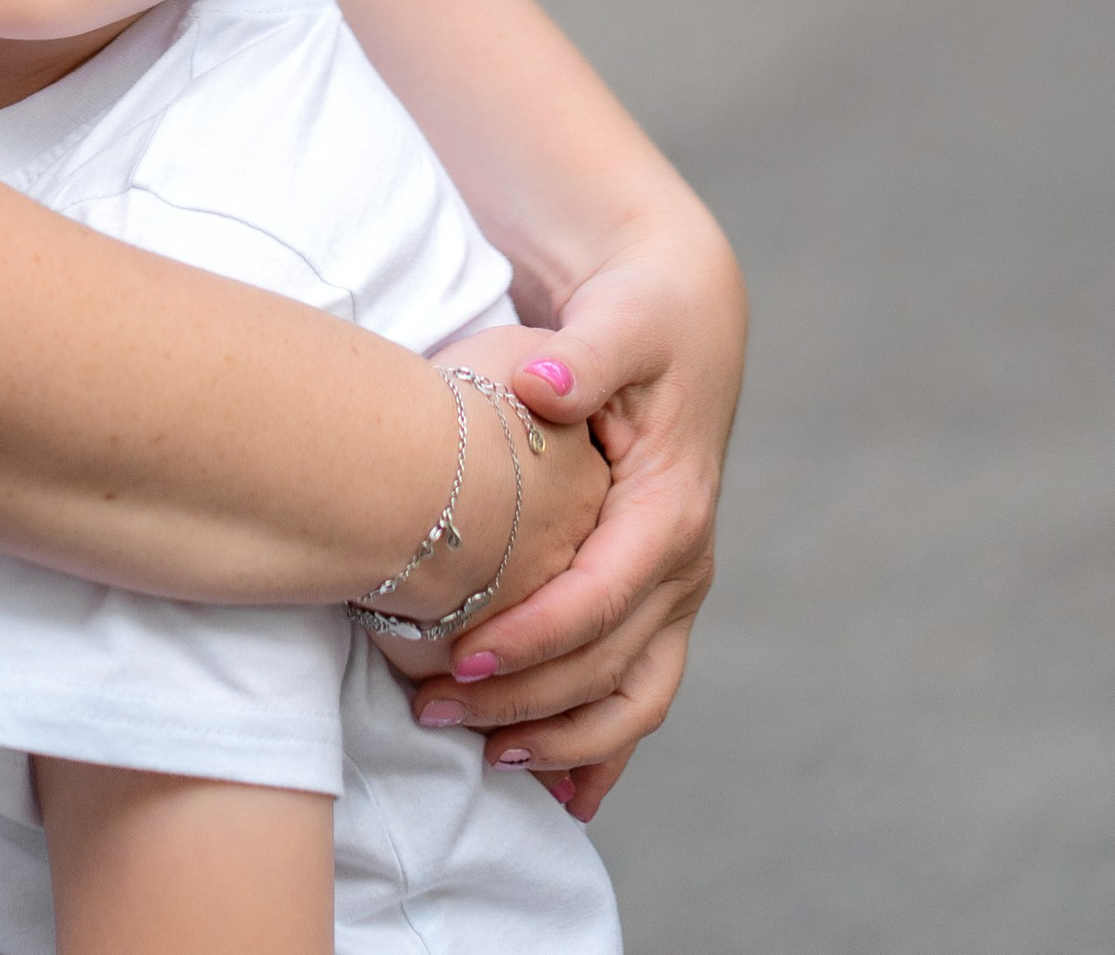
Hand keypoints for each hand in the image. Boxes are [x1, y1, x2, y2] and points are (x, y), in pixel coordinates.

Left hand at [378, 215, 745, 819]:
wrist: (683, 315)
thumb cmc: (639, 315)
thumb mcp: (617, 320)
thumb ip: (582, 356)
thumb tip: (542, 384)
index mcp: (671, 507)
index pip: (601, 598)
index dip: (535, 636)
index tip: (462, 659)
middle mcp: (683, 561)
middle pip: (610, 664)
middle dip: (525, 701)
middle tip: (431, 712)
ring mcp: (677, 587)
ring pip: (633, 697)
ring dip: (562, 738)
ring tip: (479, 755)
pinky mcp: (659, 596)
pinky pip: (640, 691)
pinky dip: (604, 748)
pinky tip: (562, 798)